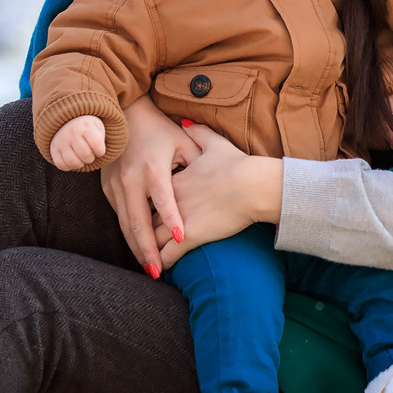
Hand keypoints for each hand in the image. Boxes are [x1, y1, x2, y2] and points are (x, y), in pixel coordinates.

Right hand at [49, 116, 106, 170]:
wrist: (67, 121)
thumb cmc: (87, 128)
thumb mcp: (97, 127)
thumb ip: (100, 140)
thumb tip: (98, 154)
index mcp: (85, 126)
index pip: (96, 142)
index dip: (100, 151)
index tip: (99, 150)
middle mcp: (72, 133)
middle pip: (85, 155)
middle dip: (91, 158)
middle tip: (89, 153)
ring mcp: (61, 141)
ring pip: (72, 162)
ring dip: (80, 163)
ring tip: (81, 157)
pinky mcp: (54, 149)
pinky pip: (61, 165)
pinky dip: (69, 166)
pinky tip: (73, 159)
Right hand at [99, 96, 198, 277]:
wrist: (124, 115)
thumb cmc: (159, 130)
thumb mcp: (182, 141)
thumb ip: (196, 162)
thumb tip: (214, 183)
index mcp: (152, 167)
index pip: (162, 198)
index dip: (171, 218)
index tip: (180, 237)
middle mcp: (131, 178)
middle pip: (137, 221)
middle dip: (147, 249)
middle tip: (158, 271)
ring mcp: (116, 185)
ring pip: (125, 223)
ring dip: (136, 247)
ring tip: (149, 268)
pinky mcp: (108, 188)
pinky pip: (119, 216)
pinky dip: (129, 234)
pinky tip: (139, 249)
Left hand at [152, 123, 283, 269]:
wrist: (254, 184)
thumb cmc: (239, 165)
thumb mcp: (214, 143)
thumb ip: (197, 132)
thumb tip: (186, 123)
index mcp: (173, 178)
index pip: (148, 195)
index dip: (144, 205)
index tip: (143, 212)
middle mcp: (170, 199)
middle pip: (143, 217)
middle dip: (139, 231)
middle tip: (137, 241)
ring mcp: (178, 218)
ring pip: (151, 239)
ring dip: (147, 250)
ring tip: (146, 260)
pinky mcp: (190, 235)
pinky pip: (168, 254)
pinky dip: (162, 263)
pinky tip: (160, 269)